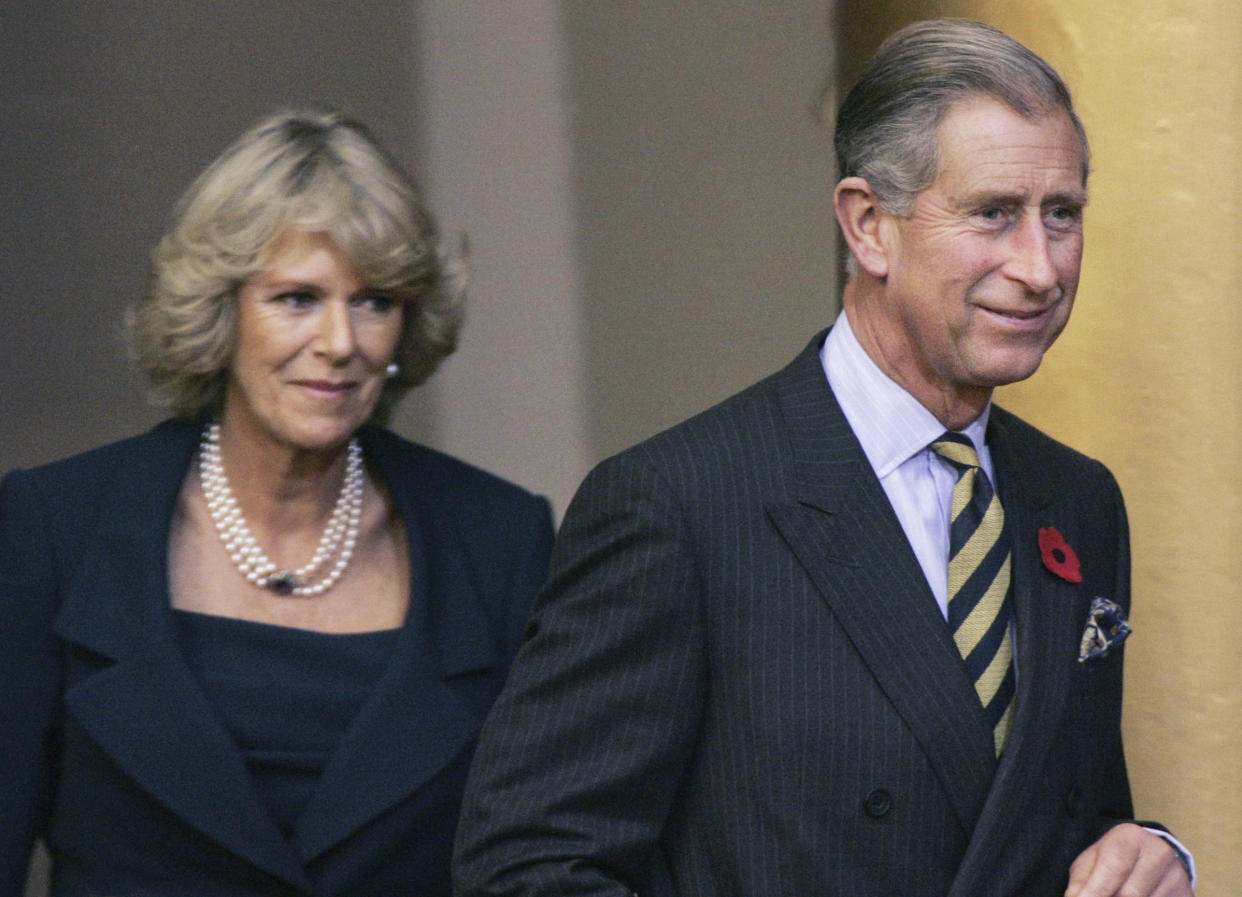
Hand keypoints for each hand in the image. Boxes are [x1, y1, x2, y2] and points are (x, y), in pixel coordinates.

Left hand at [1065, 823, 1191, 896]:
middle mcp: (1159, 852)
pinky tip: (1140, 896)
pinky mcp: (1187, 894)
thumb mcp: (1091, 864)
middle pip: (1130, 894)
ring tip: (1117, 893)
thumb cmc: (1111, 860)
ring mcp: (1177, 875)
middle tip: (1106, 895)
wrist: (1147, 855)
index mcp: (1130, 837)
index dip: (1096, 892)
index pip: (1114, 869)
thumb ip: (1081, 885)